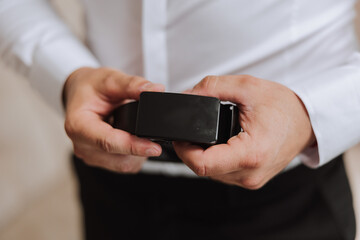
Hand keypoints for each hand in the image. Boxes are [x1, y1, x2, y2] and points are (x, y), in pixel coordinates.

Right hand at [63, 67, 163, 172]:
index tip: (154, 148)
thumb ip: (132, 84)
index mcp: (78, 125)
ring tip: (141, 134)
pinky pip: (122, 164)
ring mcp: (90, 155)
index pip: (108, 142)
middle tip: (154, 133)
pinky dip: (134, 155)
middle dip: (139, 149)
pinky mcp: (99, 160)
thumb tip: (155, 89)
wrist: (80, 93)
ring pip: (123, 165)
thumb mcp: (110, 79)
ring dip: (138, 154)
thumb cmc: (90, 87)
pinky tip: (134, 140)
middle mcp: (81, 145)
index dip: (133, 146)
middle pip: (118, 158)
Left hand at [173, 75, 314, 188]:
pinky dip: (215, 159)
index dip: (183, 150)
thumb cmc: (284, 107)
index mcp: (251, 154)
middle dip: (191, 150)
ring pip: (210, 173)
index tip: (180, 136)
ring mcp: (250, 180)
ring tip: (210, 134)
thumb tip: (187, 95)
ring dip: (203, 155)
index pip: (202, 165)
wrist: (306, 123)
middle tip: (192, 130)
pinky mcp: (249, 180)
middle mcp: (250, 174)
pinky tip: (221, 143)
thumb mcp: (247, 87)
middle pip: (203, 170)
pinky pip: (222, 173)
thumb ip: (213, 87)